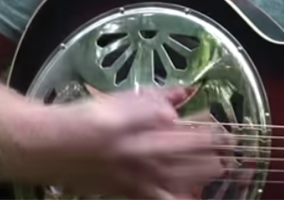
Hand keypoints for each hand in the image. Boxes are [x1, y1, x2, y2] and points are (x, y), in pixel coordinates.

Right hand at [28, 85, 234, 198]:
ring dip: (207, 174)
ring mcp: (143, 181)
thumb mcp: (124, 99)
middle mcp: (155, 161)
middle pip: (202, 162)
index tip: (233, 129)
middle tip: (228, 146)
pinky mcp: (130, 193)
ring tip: (217, 166)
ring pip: (189, 182)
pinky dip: (183, 197)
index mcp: (157, 133)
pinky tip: (192, 195)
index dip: (222, 133)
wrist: (50, 147)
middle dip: (220, 154)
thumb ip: (157, 99)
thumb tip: (184, 95)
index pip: (203, 136)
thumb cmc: (87, 118)